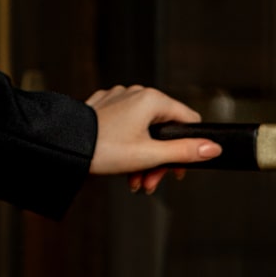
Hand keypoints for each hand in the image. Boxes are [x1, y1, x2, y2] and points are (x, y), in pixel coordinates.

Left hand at [86, 83, 222, 195]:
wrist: (62, 146)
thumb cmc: (102, 149)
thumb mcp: (149, 155)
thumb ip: (184, 151)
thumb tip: (213, 148)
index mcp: (151, 99)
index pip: (187, 121)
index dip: (189, 148)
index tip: (178, 171)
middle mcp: (135, 93)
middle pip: (163, 130)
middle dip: (160, 161)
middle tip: (150, 183)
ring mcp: (118, 98)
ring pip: (143, 131)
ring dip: (144, 159)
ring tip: (134, 181)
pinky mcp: (103, 107)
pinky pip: (125, 127)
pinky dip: (127, 147)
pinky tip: (120, 166)